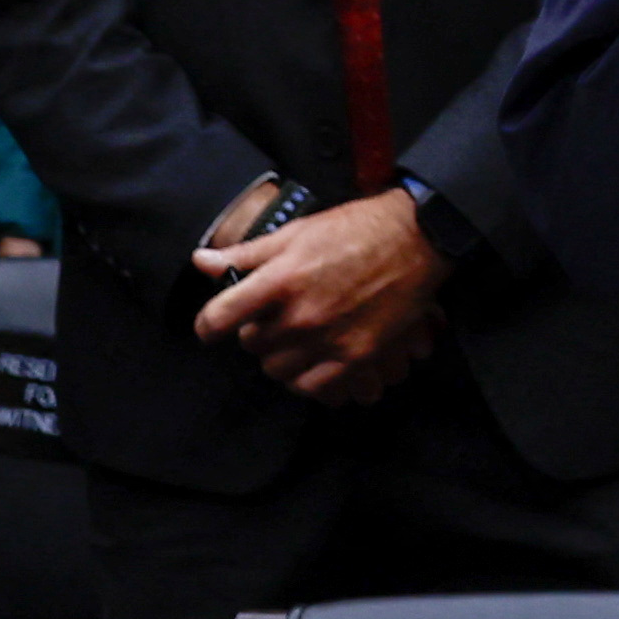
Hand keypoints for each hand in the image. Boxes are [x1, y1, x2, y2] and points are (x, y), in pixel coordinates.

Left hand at [193, 186, 447, 403]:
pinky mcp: (355, 357)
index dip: (207, 325)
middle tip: (273, 316)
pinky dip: (306, 378)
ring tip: (296, 337)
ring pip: (277, 370)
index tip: (213, 326)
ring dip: (279, 356)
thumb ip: (247, 253)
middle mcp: (301, 314)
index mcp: (281, 279)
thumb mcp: (297, 232)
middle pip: (251, 345)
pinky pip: (312, 388)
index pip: (219, 318)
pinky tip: (313, 359)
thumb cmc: (355, 230)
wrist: (417, 239)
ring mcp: (328, 339)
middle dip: (255, 331)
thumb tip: (201, 262)